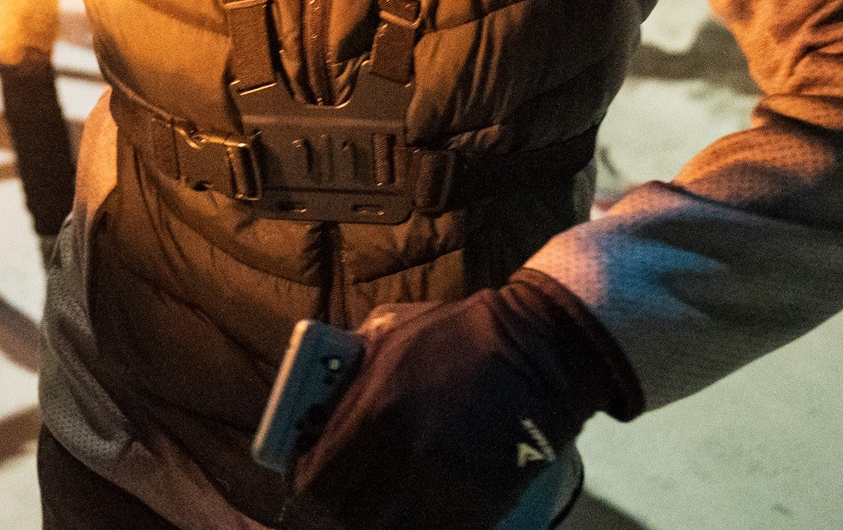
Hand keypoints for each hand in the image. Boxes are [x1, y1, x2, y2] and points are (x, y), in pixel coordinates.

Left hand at [285, 273, 631, 529]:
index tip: (308, 476)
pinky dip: (415, 524)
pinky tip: (413, 507)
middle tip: (342, 493)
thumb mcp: (389, 332)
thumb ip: (348, 371)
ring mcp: (443, 485)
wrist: (538, 353)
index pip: (316, 477)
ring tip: (378, 502)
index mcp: (376, 406)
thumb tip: (313, 405)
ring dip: (375, 519)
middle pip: (345, 513)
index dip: (304, 483)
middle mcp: (404, 453)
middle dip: (335, 506)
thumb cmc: (458, 333)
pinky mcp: (477, 505)